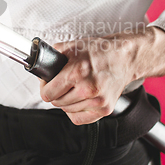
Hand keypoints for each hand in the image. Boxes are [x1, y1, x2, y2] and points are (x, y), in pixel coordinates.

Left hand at [39, 27, 164, 124]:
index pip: (48, 93)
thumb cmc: (99, 51)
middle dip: (55, 93)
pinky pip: (79, 119)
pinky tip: (79, 100)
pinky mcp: (105, 109)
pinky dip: (75, 112)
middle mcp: (87, 89)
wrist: (124, 58)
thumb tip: (40, 64)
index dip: (44, 88)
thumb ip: (53, 55)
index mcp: (76, 72)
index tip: (47, 84)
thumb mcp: (73, 46)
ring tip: (72, 89)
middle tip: (60, 84)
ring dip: (66, 102)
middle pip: (56, 103)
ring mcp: (97, 101)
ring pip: (67, 111)